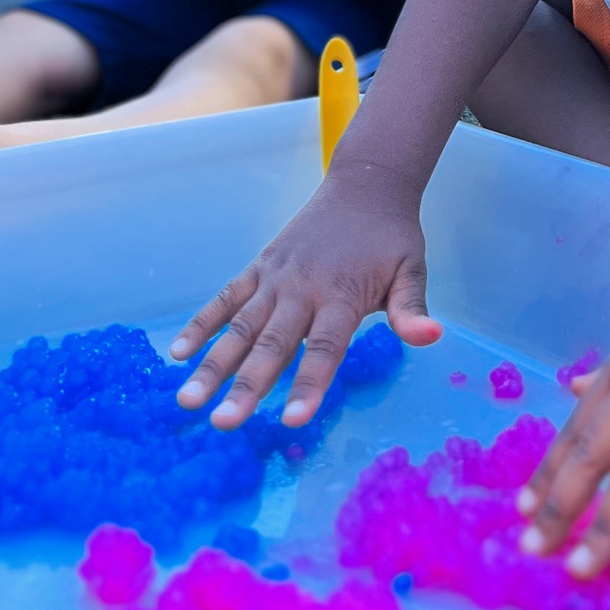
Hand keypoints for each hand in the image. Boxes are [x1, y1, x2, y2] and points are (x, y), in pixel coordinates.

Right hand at [170, 174, 440, 428]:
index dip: (309, 383)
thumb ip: (412, 308)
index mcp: (341, 294)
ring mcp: (276, 276)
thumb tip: (432, 339)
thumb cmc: (391, 239)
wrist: (365, 186)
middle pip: (272, 344)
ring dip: (213, 364)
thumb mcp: (412, 270)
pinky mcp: (260, 266)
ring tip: (187, 401)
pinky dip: (202, 323)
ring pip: (240, 327)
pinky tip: (178, 354)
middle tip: (222, 424)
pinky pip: (226, 298)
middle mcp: (302, 288)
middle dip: (246, 386)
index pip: (325, 348)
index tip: (291, 421)